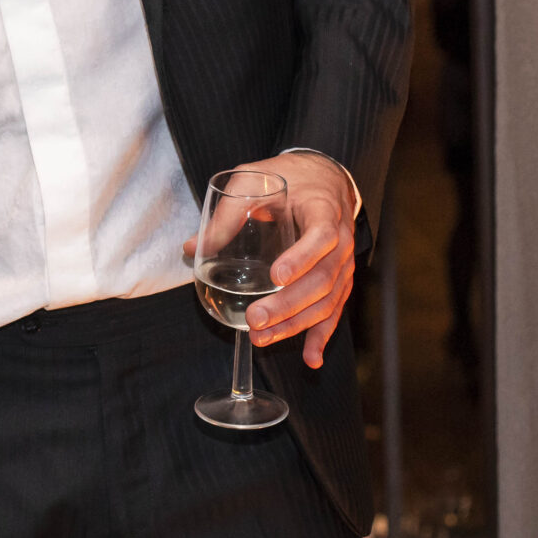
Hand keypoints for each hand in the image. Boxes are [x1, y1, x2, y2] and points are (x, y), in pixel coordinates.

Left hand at [184, 151, 358, 369]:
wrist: (327, 180)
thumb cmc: (289, 178)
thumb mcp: (255, 178)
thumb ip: (228, 212)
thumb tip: (192, 248)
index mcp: (324, 211)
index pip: (321, 236)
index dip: (301, 258)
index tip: (276, 276)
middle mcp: (342, 242)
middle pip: (322, 279)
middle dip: (288, 304)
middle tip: (255, 319)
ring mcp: (344, 265)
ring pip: (327, 302)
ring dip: (295, 324)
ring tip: (263, 338)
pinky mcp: (339, 281)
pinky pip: (333, 312)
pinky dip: (321, 337)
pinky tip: (310, 359)